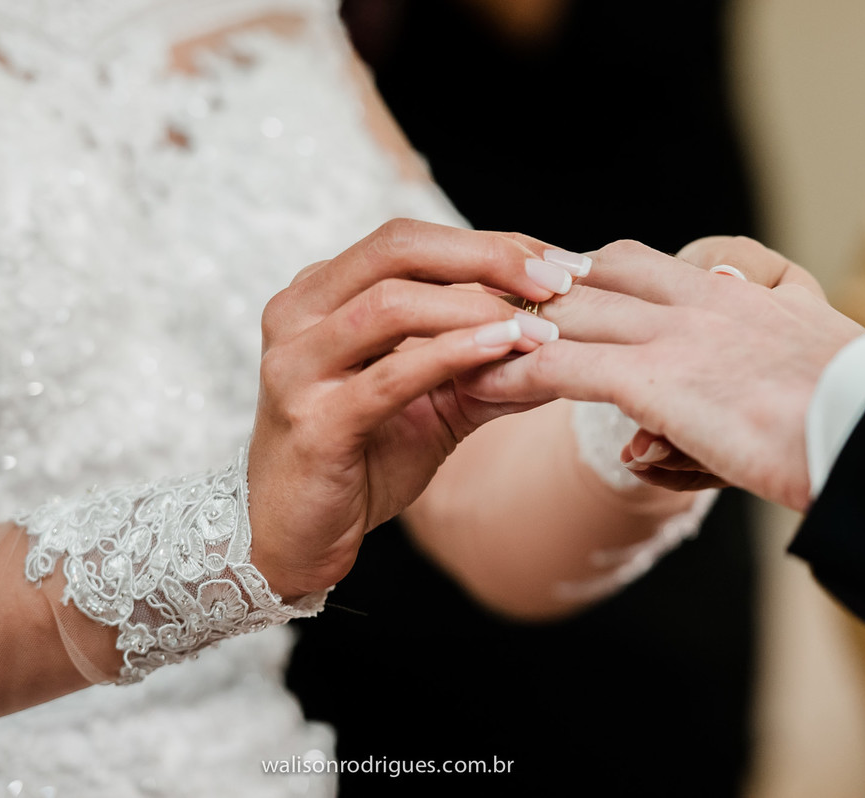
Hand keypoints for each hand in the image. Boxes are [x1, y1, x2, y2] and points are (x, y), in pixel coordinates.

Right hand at [248, 219, 574, 599]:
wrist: (296, 537)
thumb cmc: (359, 461)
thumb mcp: (430, 400)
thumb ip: (484, 362)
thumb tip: (568, 337)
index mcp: (319, 295)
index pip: (408, 240)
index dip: (489, 242)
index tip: (559, 261)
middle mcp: (297, 316)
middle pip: (396, 248)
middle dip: (486, 256)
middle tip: (557, 280)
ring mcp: (296, 367)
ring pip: (390, 305)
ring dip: (477, 308)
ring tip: (540, 325)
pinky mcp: (313, 422)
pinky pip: (390, 376)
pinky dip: (452, 355)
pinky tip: (503, 348)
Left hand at [462, 237, 864, 510]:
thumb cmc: (842, 420)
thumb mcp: (787, 383)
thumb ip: (715, 394)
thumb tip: (649, 439)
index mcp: (730, 295)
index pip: (634, 264)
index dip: (579, 271)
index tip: (540, 280)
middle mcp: (695, 302)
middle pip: (588, 278)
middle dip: (529, 288)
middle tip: (478, 296)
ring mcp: (673, 335)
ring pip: (566, 316)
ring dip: (509, 325)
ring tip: (458, 336)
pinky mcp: (656, 378)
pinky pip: (563, 367)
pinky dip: (514, 373)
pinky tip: (478, 383)